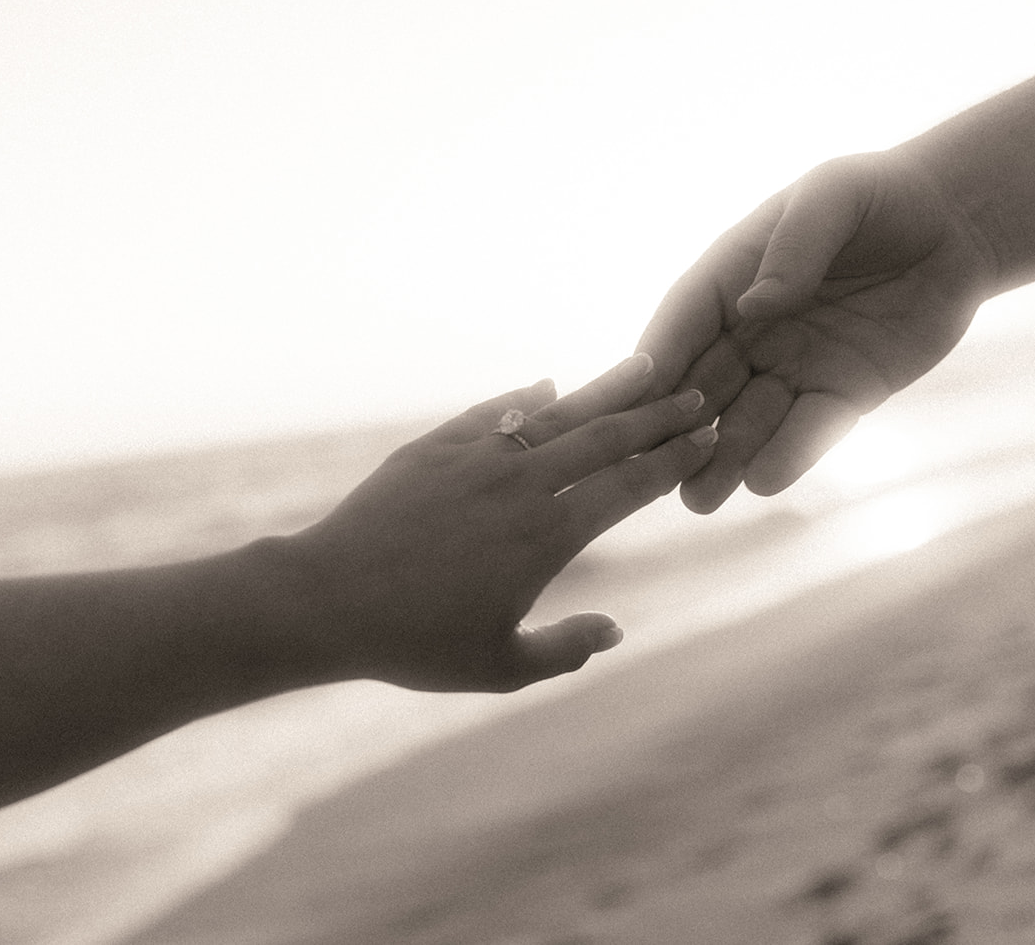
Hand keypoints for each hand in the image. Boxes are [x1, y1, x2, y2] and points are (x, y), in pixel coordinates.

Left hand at [254, 354, 716, 692]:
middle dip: (658, 414)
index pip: (629, 485)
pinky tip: (547, 389)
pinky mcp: (434, 449)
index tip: (708, 437)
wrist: (326, 599)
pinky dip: (524, 400)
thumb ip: (566, 649)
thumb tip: (615, 628)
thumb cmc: (415, 643)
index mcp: (548, 536)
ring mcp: (476, 459)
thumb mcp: (501, 667)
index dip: (673, 459)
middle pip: (605, 437)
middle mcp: (521, 485)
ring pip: (554, 415)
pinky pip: (492, 415)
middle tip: (698, 393)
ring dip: (604, 391)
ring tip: (645, 367)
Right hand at [638, 151, 998, 512]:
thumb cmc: (882, 195)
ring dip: (720, 459)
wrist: (956, 226)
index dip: (658, 360)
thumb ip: (796, 245)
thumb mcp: (835, 197)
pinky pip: (808, 431)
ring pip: (745, 422)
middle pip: (702, 385)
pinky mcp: (842, 394)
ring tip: (697, 499)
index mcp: (732, 276)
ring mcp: (794, 366)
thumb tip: (754, 305)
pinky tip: (762, 482)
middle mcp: (752, 330)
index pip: (683, 322)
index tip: (631, 399)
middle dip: (676, 428)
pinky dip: (786, 456)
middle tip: (650, 469)